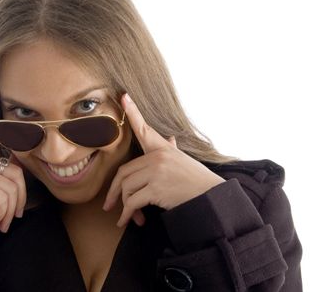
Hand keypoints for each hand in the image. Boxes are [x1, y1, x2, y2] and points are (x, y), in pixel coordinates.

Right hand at [0, 96, 26, 273]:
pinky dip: (3, 213)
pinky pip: (5, 195)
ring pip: (13, 186)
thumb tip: (20, 168)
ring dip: (11, 209)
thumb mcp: (0, 196)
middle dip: (19, 198)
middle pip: (18, 172)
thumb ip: (9, 179)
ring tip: (0, 219)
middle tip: (9, 216)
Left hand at [103, 93, 223, 226]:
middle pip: (124, 172)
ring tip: (128, 218)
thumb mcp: (184, 161)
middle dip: (114, 191)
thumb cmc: (196, 180)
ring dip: (124, 206)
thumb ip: (172, 149)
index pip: (144, 128)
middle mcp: (158, 157)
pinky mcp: (156, 188)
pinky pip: (133, 202)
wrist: (212, 198)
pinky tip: (127, 222)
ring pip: (127, 188)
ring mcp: (157, 171)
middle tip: (108, 205)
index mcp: (164, 149)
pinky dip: (127, 214)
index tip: (123, 96)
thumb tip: (170, 138)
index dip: (132, 112)